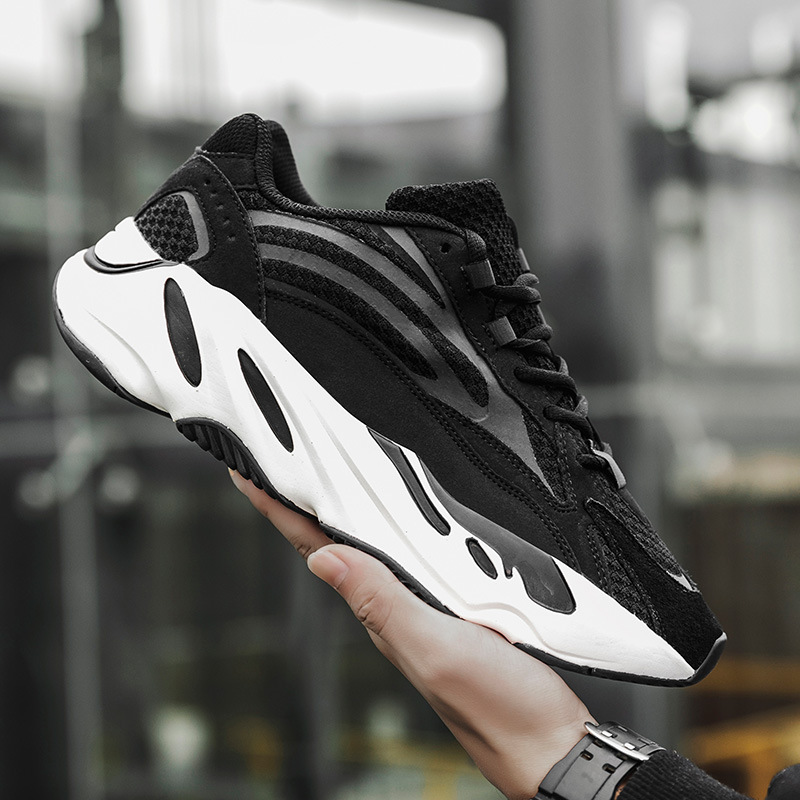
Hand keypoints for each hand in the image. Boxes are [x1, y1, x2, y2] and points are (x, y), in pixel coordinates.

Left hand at [230, 470, 593, 799]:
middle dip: (305, 505)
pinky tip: (394, 525)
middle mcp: (399, 609)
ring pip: (378, 550)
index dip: (281, 513)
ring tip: (318, 484)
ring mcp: (430, 610)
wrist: (554, 743)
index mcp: (385, 612)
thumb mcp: (434, 646)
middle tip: (278, 468)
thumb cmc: (499, 709)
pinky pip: (417, 561)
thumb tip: (324, 559)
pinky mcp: (464, 610)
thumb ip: (383, 601)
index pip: (320, 551)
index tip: (249, 478)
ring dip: (345, 514)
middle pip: (341, 545)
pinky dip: (397, 533)